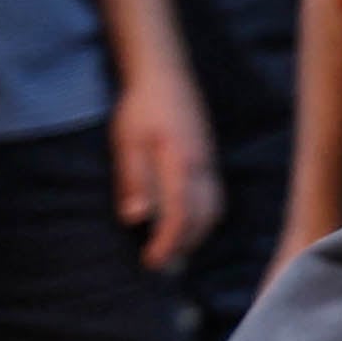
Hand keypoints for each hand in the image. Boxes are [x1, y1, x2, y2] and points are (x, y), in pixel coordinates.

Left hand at [111, 60, 220, 273]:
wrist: (166, 77)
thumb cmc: (140, 109)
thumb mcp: (126, 143)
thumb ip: (133, 180)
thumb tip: (136, 220)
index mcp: (181, 163)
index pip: (182, 214)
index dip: (168, 242)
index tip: (151, 260)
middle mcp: (202, 167)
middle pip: (203, 218)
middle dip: (184, 245)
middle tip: (160, 263)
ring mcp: (210, 163)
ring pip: (214, 210)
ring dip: (197, 235)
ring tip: (174, 249)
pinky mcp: (210, 160)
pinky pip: (215, 198)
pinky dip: (204, 219)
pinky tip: (188, 224)